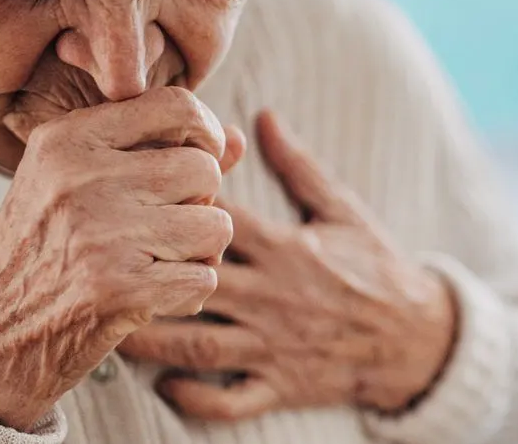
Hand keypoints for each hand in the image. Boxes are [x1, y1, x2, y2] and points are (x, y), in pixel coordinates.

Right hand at [0, 87, 243, 430]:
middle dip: (199, 204)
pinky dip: (187, 295)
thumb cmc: (39, 255)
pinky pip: (203, 279)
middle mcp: (83, 177)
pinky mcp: (118, 289)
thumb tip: (235, 137)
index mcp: (69, 140)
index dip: (205, 133)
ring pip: (215, 225)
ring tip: (155, 263)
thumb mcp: (76, 186)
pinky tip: (148, 297)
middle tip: (160, 230)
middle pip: (204, 170)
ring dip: (199, 253)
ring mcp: (101, 233)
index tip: (194, 163)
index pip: (177, 105)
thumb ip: (159, 155)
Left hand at [117, 111, 457, 420]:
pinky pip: (232, 399)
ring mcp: (275, 345)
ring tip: (113, 327)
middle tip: (100, 269)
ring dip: (155, 339)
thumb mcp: (343, 210)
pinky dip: (198, 398)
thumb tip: (261, 119)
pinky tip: (165, 385)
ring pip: (203, 346)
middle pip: (198, 284)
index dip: (178, 210)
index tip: (136, 199)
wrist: (418, 337)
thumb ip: (298, 166)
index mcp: (287, 248)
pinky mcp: (282, 384)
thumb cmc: (377, 267)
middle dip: (151, 277)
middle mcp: (275, 296)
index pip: (223, 223)